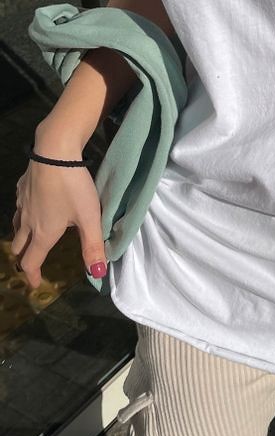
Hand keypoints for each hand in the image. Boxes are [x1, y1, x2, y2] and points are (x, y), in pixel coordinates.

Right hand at [11, 145, 106, 288]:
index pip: (30, 261)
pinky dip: (23, 215)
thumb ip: (93, 246)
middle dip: (24, 258)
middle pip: (18, 246)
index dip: (32, 275)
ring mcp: (22, 203)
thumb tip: (97, 274)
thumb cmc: (73, 186)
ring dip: (21, 238)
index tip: (36, 284)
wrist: (54, 152)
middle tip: (32, 263)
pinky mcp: (22, 187)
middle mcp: (27, 221)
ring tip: (30, 240)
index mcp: (42, 233)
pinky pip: (19, 207)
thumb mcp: (89, 217)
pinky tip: (33, 207)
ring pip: (15, 227)